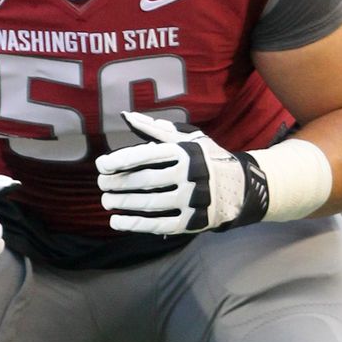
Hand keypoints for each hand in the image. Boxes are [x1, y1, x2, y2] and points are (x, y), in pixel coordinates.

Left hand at [95, 110, 267, 234]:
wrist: (241, 188)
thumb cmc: (207, 159)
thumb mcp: (189, 138)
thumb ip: (156, 129)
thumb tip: (127, 117)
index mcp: (186, 152)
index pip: (147, 155)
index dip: (120, 160)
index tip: (101, 165)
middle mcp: (190, 176)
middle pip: (145, 180)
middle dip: (118, 182)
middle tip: (101, 184)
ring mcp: (192, 201)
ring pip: (150, 203)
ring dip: (123, 203)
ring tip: (106, 201)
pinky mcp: (192, 222)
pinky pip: (158, 225)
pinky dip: (135, 224)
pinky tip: (116, 221)